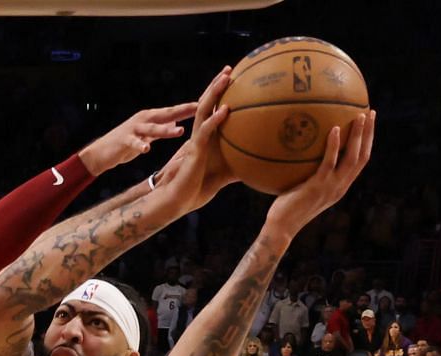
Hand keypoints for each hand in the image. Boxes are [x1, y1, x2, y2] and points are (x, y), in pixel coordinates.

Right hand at [80, 93, 198, 176]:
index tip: (209, 100)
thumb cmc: (126, 143)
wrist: (101, 152)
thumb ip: (162, 128)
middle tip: (201, 105)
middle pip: (168, 113)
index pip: (177, 110)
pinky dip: (140, 146)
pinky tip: (146, 150)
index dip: (194, 105)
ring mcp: (134, 129)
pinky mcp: (124, 141)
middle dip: (184, 109)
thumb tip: (177, 123)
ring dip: (165, 130)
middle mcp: (144, 119)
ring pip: (152, 128)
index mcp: (153, 117)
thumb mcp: (147, 135)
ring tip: (179, 131)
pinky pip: (133, 143)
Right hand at [147, 67, 234, 212]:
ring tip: (226, 77)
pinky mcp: (194, 151)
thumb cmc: (197, 189)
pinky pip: (205, 131)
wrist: (178, 201)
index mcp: (207, 137)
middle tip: (229, 69)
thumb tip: (261, 167)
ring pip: (204, 111)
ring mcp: (196, 141)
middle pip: (207, 103)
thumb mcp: (226, 175)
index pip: (213, 110)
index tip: (235, 79)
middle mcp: (200, 135)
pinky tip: (226, 109)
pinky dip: (215, 120)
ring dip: (215, 93)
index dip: (221, 95)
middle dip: (217, 85)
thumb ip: (241, 167)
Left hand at [267, 110, 375, 237]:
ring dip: (358, 136)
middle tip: (371, 112)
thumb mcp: (305, 188)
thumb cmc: (287, 207)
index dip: (368, 142)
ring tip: (360, 116)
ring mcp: (331, 187)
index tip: (370, 124)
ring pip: (352, 157)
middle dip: (369, 134)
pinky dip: (334, 145)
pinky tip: (334, 129)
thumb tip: (304, 151)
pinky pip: (329, 162)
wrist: (281, 227)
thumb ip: (312, 173)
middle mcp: (340, 186)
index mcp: (341, 186)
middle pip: (363, 156)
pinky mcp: (317, 186)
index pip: (361, 161)